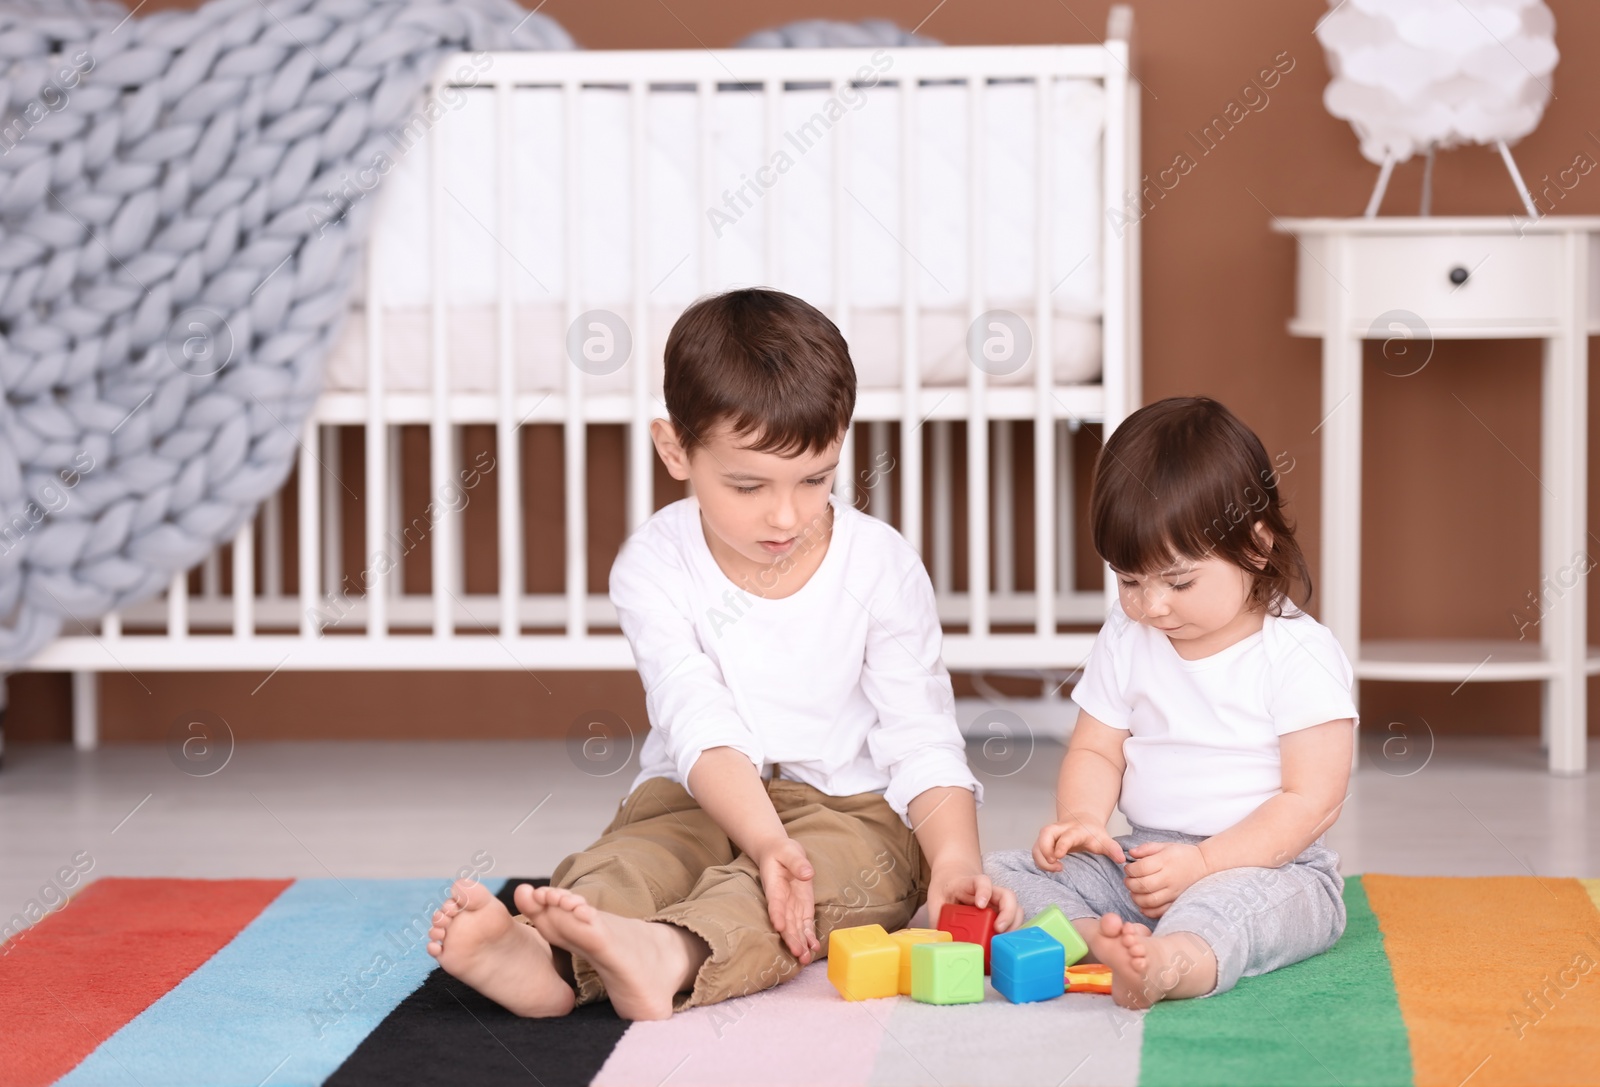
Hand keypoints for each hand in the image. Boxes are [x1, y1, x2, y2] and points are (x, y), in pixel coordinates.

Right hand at [755, 837, 821, 963]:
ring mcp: (791, 906)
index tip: (778, 927)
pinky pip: (804, 924)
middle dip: (791, 938)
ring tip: (805, 959)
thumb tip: (808, 873)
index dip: (777, 915)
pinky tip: (813, 948)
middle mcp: (782, 901)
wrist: (778, 853)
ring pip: (794, 928)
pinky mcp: (801, 907)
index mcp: (774, 886)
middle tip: (798, 953)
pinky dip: (808, 936)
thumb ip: (797, 862)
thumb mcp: (789, 851)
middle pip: (785, 922)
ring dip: (800, 943)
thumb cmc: (781, 851)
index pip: (775, 903)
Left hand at [925, 864, 1021, 934]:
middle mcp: (989, 892)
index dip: (984, 891)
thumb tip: (940, 941)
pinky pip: (1013, 920)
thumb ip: (936, 918)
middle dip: (1007, 914)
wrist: (953, 879)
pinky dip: (1012, 932)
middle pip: (1007, 895)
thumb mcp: (935, 900)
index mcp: (969, 884)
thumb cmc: (945, 890)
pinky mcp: (1000, 913)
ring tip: (1002, 940)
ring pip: (1015, 908)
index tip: (980, 904)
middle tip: (998, 929)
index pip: (981, 882)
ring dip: (1013, 925)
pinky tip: (1003, 943)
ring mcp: (997, 903)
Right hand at [1032, 816, 1126, 871]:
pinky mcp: (1044, 842)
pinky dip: (1039, 860)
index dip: (1061, 845)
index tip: (1059, 856)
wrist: (1082, 821)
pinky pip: (1036, 851)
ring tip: (1054, 869)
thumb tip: (1122, 859)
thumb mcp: (1104, 838)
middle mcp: (1060, 830)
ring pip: (1037, 844)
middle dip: (1045, 849)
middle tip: (1054, 863)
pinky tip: (1050, 868)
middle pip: (1045, 834)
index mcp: (1075, 830)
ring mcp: (1050, 835)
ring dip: (1041, 858)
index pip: (1066, 836)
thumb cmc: (1092, 833)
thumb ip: (1112, 848)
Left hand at [1122, 841, 1209, 917]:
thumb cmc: (1182, 855)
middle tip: (1128, 880)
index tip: (1128, 868)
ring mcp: (1173, 892)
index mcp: (1165, 862)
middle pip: (1143, 886)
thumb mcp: (1164, 846)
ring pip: (1150, 901)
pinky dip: (1148, 911)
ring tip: (1134, 892)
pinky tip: (1143, 904)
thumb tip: (1130, 853)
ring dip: (1136, 898)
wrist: (1203, 866)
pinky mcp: (1176, 902)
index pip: (1141, 868)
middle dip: (1130, 884)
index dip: (1130, 869)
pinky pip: (1160, 911)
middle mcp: (1169, 878)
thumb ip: (1146, 848)